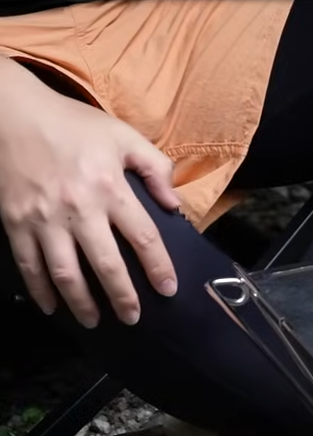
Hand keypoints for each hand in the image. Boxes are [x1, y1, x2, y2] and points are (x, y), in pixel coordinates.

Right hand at [0, 59, 178, 327]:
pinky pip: (29, 265)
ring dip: (81, 303)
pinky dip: (40, 291)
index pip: (143, 237)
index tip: (168, 289)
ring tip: (94, 322)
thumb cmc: (72, 124)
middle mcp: (78, 208)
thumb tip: (174, 204)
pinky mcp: (14, 222)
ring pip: (65, 273)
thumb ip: (154, 167)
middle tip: (133, 318)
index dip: (158, 267)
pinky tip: (51, 307)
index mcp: (110, 188)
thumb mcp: (123, 136)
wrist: (11, 114)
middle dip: (122, 297)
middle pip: (106, 265)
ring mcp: (43, 218)